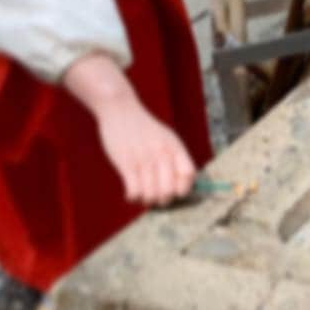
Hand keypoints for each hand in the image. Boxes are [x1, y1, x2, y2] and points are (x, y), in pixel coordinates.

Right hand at [63, 54, 195, 205]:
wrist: (120, 110)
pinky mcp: (127, 163)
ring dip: (146, 200)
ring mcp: (145, 159)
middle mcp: (162, 153)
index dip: (184, 188)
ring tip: (141, 193)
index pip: (189, 174)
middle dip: (162, 200)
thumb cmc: (143, 128)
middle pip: (170, 191)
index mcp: (175, 146)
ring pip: (151, 195)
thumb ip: (174, 157)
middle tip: (154, 196)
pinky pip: (134, 192)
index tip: (174, 191)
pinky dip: (132, 197)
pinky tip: (130, 191)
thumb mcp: (165, 137)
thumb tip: (182, 185)